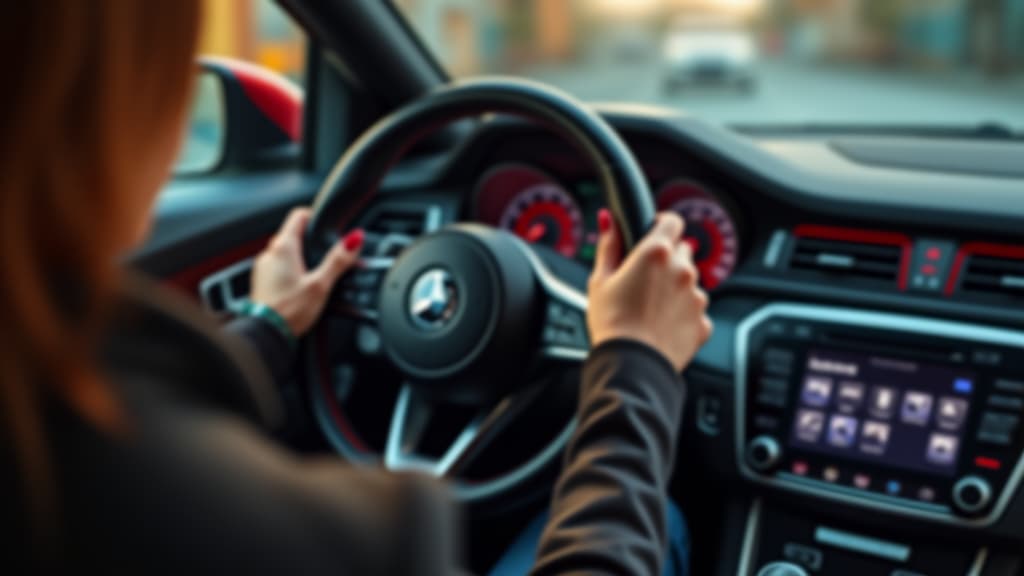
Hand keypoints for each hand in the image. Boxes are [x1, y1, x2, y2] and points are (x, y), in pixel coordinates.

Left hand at [250, 208, 363, 335]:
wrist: (265, 334)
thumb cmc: (288, 311)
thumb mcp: (321, 284)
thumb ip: (338, 260)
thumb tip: (354, 239)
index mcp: (283, 247)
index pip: (298, 215)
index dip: (315, 215)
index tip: (327, 224)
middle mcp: (269, 254)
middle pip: (292, 234)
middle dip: (311, 241)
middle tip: (328, 253)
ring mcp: (263, 269)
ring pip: (285, 253)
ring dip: (300, 258)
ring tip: (317, 274)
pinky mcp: (262, 283)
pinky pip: (278, 269)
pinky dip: (290, 272)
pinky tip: (302, 288)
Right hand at [587, 209, 712, 371]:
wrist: (631, 366)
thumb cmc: (612, 324)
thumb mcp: (599, 280)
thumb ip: (608, 244)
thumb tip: (609, 219)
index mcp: (657, 253)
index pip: (672, 221)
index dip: (661, 225)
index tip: (653, 234)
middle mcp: (683, 270)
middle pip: (683, 250)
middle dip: (667, 259)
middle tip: (645, 279)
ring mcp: (697, 297)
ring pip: (690, 282)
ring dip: (676, 288)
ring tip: (650, 308)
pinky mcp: (703, 322)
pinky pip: (695, 311)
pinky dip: (682, 314)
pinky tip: (661, 325)